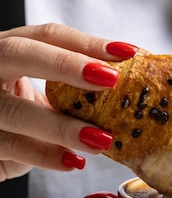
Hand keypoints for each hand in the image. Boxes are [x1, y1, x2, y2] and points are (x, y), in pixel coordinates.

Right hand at [0, 23, 136, 181]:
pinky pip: (11, 147)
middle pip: (18, 53)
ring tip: (101, 139)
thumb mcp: (45, 96)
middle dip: (65, 63)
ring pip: (16, 111)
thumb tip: (133, 93)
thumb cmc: (22, 117)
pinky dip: (44, 156)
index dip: (86, 43)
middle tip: (109, 79)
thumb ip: (76, 91)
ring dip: (62, 126)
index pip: (46, 36)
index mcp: (8, 51)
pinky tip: (73, 161)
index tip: (127, 53)